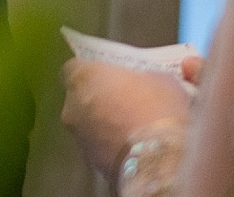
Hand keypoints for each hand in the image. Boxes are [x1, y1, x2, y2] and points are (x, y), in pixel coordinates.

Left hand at [60, 59, 192, 179]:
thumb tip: (140, 84)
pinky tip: (135, 152)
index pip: (74, 69)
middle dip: (98, 101)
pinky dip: (112, 149)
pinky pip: (99, 149)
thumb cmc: (160, 109)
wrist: (162, 162)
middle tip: (126, 105)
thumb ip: (139, 79)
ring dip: (105, 127)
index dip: (92, 74)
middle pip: (79, 100)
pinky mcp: (92, 164)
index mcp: (83, 78)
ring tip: (135, 132)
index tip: (111, 78)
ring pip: (88, 127)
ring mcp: (79, 139)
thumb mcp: (159, 79)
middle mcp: (72, 107)